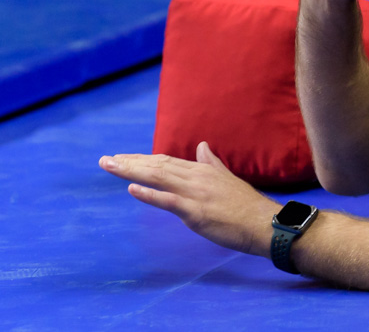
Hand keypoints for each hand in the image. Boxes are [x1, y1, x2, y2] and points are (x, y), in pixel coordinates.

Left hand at [99, 142, 280, 257]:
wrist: (263, 222)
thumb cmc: (246, 205)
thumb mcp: (227, 179)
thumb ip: (211, 163)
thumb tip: (202, 146)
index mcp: (202, 170)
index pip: (165, 161)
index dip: (142, 158)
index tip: (122, 157)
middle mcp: (196, 178)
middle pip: (157, 166)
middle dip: (129, 162)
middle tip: (105, 160)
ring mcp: (195, 194)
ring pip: (159, 178)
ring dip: (132, 172)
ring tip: (111, 167)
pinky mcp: (195, 212)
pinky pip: (168, 201)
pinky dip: (149, 195)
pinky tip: (132, 189)